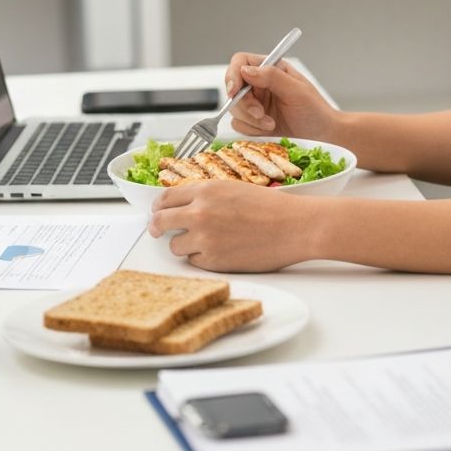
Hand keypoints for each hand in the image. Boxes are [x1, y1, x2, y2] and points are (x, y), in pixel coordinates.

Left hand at [148, 180, 316, 271]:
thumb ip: (207, 196)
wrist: (294, 226)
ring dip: (184, 245)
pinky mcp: (212, 260)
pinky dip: (202, 258)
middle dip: (156, 227)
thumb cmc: (271, 207)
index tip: (158, 211)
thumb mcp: (234, 189)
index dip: (159, 206)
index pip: (166, 198)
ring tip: (206, 242)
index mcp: (206, 190)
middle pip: (160, 222)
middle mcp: (200, 212)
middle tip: (158, 230)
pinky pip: (194, 261)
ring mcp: (204, 238)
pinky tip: (221, 251)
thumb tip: (185, 206)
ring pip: (175, 246)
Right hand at [224, 54, 338, 140]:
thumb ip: (272, 77)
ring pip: (234, 108)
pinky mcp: (253, 120)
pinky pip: (239, 124)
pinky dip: (252, 129)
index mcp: (270, 68)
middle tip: (261, 114)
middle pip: (233, 88)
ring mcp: (255, 102)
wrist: (322, 133)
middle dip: (245, 104)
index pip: (241, 62)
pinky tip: (269, 129)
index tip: (234, 91)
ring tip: (271, 123)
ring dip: (251, 120)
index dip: (233, 74)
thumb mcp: (296, 90)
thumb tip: (246, 70)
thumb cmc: (315, 109)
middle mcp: (259, 83)